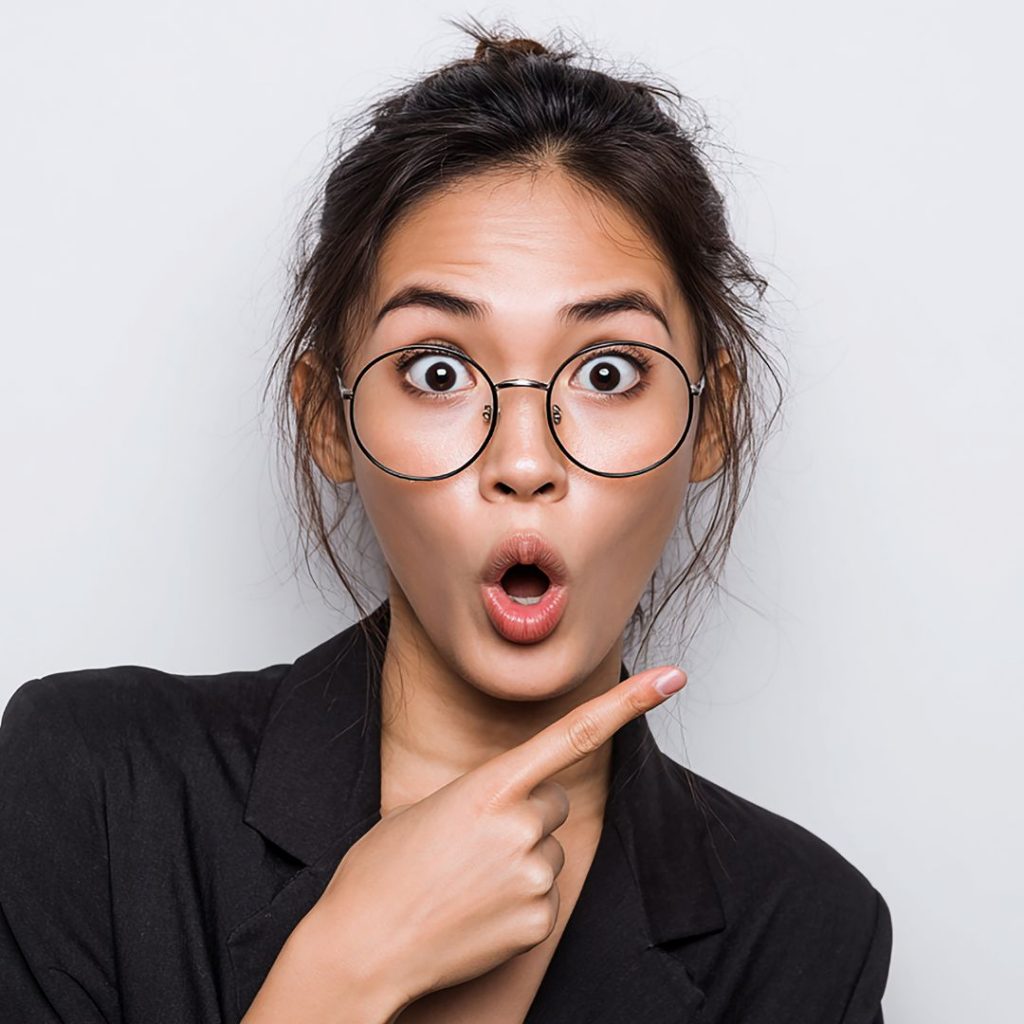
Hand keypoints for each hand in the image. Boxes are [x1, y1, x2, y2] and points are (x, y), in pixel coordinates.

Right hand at [306, 663, 687, 1010]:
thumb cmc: (381, 873)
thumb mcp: (428, 809)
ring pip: (550, 852)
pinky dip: (519, 902)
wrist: (362, 949)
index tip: (672, 677)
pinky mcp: (540, 923)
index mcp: (489, 787)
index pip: (573, 733)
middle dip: (527, 815)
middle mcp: (520, 827)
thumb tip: (517, 806)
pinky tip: (478, 913)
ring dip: (522, 859)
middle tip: (476, 843)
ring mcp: (533, 877)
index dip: (628, 703)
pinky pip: (546, 897)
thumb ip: (483, 797)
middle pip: (554, 802)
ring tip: (468, 882)